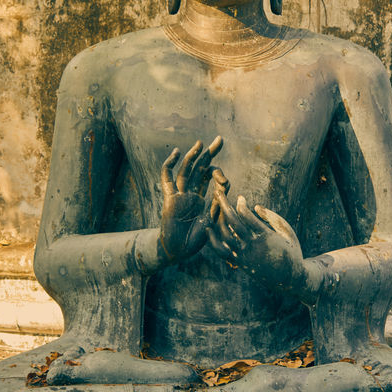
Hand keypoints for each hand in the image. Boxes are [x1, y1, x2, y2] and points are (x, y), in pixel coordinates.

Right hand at [158, 138, 223, 263]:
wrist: (179, 251)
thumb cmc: (195, 240)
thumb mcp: (213, 222)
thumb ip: (218, 206)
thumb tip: (224, 188)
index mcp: (202, 199)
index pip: (210, 178)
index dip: (219, 174)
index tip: (225, 182)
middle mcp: (191, 193)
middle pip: (200, 168)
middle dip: (209, 153)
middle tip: (220, 139)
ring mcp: (179, 194)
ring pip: (186, 170)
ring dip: (193, 156)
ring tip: (201, 143)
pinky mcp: (169, 198)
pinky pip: (167, 178)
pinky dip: (169, 164)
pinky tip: (176, 153)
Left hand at [208, 190, 322, 303]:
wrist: (289, 279)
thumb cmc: (291, 251)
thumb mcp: (287, 231)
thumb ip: (272, 217)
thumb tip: (255, 206)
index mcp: (266, 237)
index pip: (247, 216)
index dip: (241, 204)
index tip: (240, 197)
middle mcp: (253, 246)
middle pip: (233, 222)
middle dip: (224, 205)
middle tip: (218, 192)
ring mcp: (245, 255)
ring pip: (225, 235)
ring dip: (218, 220)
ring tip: (215, 209)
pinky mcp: (240, 263)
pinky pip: (222, 252)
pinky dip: (213, 240)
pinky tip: (209, 230)